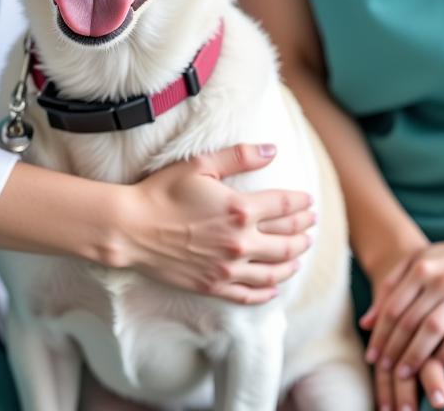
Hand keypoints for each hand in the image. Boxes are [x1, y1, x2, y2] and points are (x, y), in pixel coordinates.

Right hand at [119, 143, 315, 303]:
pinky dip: (268, 292)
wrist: (131, 228)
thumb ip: (239, 156)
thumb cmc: (163, 192)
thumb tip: (272, 149)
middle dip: (304, 232)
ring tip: (300, 254)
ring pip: (274, 270)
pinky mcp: (214, 285)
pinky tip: (275, 287)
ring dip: (293, 261)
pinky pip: (250, 294)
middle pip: (286, 240)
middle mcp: (240, 242)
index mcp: (240, 210)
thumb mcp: (200, 164)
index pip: (284, 207)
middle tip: (311, 226)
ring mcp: (228, 268)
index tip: (309, 202)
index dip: (300, 203)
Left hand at [361, 230, 443, 408]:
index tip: (373, 357)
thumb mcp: (418, 261)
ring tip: (415, 376)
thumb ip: (391, 286)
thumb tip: (366, 323)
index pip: (396, 309)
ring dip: (432, 358)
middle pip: (419, 324)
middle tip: (389, 372)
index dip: (382, 335)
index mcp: (424, 270)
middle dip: (401, 351)